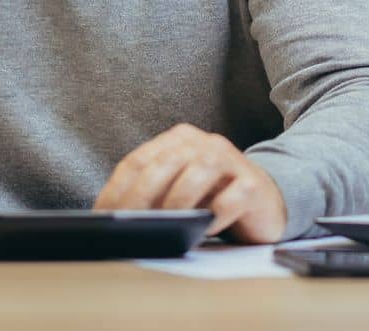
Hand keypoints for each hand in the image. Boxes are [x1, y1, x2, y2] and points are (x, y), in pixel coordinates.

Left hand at [93, 123, 286, 243]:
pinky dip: (214, 215)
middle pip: (163, 165)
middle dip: (140, 198)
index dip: (117, 190)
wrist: (265, 200)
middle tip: (128, 226)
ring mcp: (230, 160)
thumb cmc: (211, 198)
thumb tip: (112, 219)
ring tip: (166, 227)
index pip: (138, 161)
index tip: (103, 218)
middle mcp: (203, 143)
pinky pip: (230, 198)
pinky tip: (205, 229)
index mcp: (178, 140)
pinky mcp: (253, 184)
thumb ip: (151, 195)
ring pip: (197, 174)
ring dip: (177, 203)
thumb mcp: (177, 191)